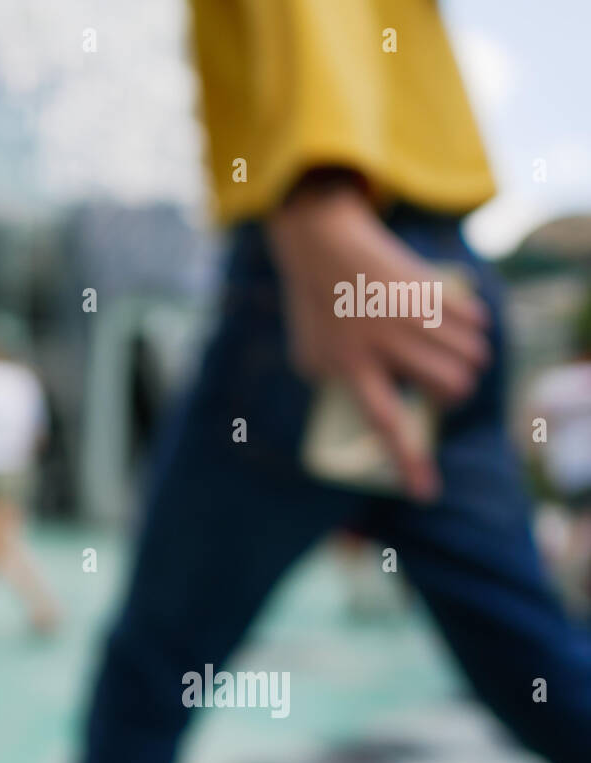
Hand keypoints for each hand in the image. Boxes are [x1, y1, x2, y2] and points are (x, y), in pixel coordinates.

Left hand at [267, 184, 490, 499]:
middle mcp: (386, 344)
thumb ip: (334, 386)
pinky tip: (464, 333)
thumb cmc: (312, 309)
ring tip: (453, 362)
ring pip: (471, 357)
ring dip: (470, 366)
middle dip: (455, 398)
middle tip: (442, 394)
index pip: (386, 424)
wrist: (321, 248)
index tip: (426, 492)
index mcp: (351, 367)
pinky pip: (476, 322)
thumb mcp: (307, 358)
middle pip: (451, 387)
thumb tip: (362, 413)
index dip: (408, 463)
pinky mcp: (429, 289)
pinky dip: (477, 334)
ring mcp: (411, 315)